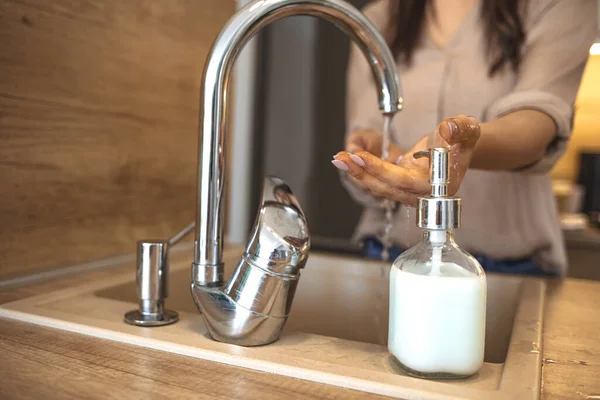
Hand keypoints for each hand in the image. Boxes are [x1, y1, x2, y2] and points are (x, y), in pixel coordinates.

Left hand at [332, 115, 479, 206]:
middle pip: (386, 188)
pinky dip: (361, 171)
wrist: (458, 148)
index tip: (362, 158)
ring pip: (379, 187)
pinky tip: (346, 160)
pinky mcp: (399, 187)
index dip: (382, 171)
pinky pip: (378, 182)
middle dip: (362, 173)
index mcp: (438, 186)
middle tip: (342, 158)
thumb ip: (460, 128)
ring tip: (339, 158)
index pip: (405, 181)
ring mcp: (409, 193)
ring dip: (357, 173)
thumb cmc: (461, 140)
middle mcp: (421, 195)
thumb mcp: (466, 129)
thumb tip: (449, 129)